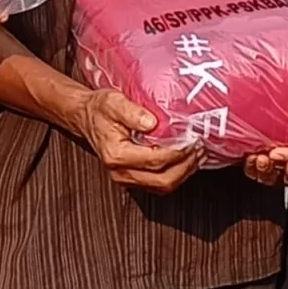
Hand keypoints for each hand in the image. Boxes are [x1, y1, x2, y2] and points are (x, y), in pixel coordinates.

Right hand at [71, 88, 203, 195]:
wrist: (87, 118)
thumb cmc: (100, 110)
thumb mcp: (113, 102)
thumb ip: (132, 112)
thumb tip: (153, 122)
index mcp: (116, 155)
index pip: (155, 160)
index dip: (178, 152)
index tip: (192, 139)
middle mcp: (121, 172)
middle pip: (163, 180)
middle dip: (186, 166)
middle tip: (200, 148)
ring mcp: (127, 178)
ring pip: (163, 186)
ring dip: (184, 172)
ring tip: (198, 154)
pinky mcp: (134, 179)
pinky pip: (160, 184)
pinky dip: (177, 174)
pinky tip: (187, 161)